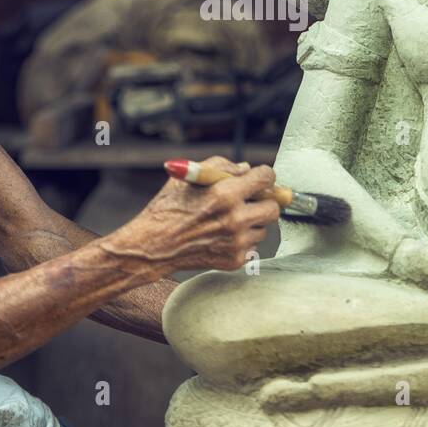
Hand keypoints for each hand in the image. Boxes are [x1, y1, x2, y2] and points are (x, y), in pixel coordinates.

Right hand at [109, 156, 279, 276]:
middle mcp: (235, 219)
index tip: (260, 179)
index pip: (266, 179)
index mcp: (225, 194)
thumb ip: (222, 166)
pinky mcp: (235, 260)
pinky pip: (252, 246)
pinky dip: (242, 240)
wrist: (154, 245)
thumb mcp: (190, 176)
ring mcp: (236, 242)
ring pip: (263, 228)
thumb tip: (246, 169)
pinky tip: (221, 235)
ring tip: (228, 220)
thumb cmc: (168, 208)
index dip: (264, 176)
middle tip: (252, 201)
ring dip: (252, 222)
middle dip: (264, 202)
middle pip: (273, 208)